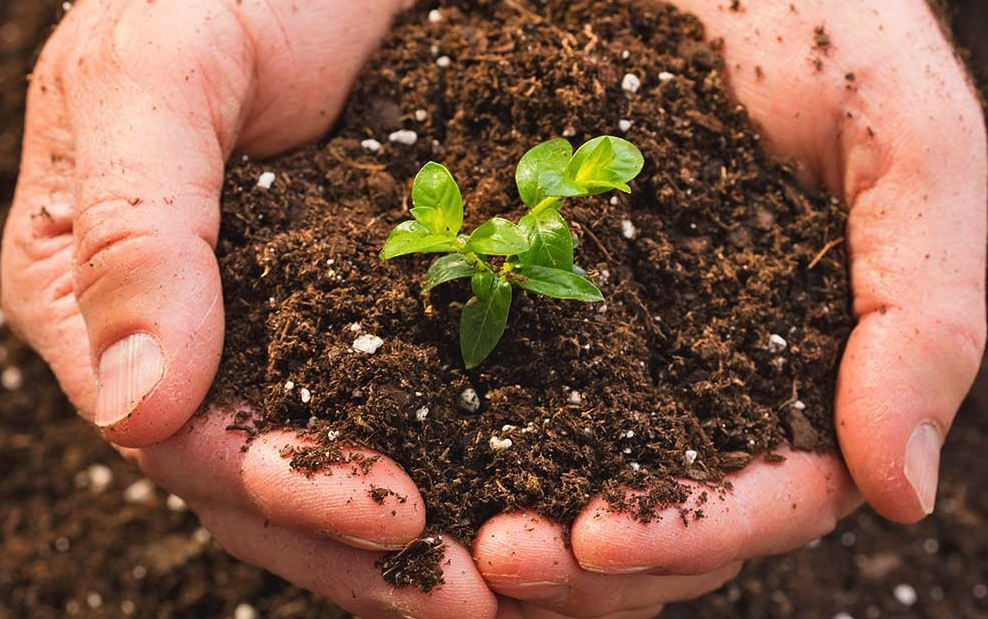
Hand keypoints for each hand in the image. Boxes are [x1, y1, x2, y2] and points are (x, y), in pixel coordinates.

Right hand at [0, 1, 497, 616]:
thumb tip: (136, 409)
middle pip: (266, 477)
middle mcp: (187, 333)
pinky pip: (401, 397)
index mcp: (100, 298)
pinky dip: (457, 453)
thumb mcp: (161, 74)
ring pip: (338, 456)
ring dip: (418, 533)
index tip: (396, 518)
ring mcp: (274, 326)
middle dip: (368, 546)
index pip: (188, 436)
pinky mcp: (356, 304)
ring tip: (514, 577)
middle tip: (478, 593)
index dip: (289, 489)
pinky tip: (524, 489)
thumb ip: (135, 229)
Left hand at [474, 1, 985, 616]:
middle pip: (663, 513)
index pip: (768, 495)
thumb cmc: (816, 19)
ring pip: (578, 476)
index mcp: (803, 361)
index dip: (692, 530)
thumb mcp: (903, 137)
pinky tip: (408, 450)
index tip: (596, 538)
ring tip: (447, 534)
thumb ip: (926, 306)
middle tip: (497, 559)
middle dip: (584, 556)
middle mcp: (710, 370)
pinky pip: (500, 385)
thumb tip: (902, 492)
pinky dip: (463, 437)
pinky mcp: (534, 292)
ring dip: (515, 518)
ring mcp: (619, 339)